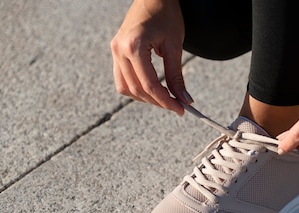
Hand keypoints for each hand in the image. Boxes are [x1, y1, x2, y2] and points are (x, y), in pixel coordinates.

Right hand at [110, 0, 190, 114]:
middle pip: (137, 89)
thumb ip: (177, 75)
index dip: (166, 101)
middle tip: (176, 106)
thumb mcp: (174, 46)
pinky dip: (137, 88)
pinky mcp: (116, 51)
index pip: (149, 85)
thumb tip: (184, 100)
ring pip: (126, 88)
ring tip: (165, 98)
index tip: (181, 110)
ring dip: (145, 98)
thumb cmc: (166, 15)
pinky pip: (122, 79)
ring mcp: (115, 50)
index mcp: (134, 46)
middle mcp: (119, 50)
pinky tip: (153, 89)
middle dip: (157, 101)